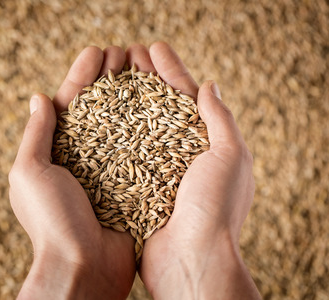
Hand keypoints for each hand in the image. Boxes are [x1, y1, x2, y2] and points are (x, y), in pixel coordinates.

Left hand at [9, 46, 135, 299]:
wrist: (84, 268)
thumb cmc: (51, 222)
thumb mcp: (29, 173)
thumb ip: (36, 135)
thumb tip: (38, 97)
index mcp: (55, 153)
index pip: (69, 105)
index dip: (81, 76)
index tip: (97, 52)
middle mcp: (83, 159)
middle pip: (98, 110)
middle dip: (109, 81)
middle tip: (125, 55)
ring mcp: (109, 171)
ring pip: (122, 126)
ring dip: (131, 97)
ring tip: (143, 70)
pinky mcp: (132, 184)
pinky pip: (141, 150)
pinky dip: (148, 128)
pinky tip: (160, 107)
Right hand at [127, 42, 260, 298]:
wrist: (192, 261)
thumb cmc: (216, 209)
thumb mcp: (230, 156)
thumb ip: (220, 119)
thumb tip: (209, 85)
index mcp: (205, 143)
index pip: (185, 96)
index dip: (171, 69)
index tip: (154, 47)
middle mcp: (179, 154)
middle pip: (158, 106)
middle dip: (144, 79)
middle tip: (126, 54)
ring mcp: (155, 170)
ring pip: (137, 126)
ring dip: (125, 99)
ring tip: (109, 74)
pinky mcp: (135, 187)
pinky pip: (121, 153)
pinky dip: (111, 132)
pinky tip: (98, 115)